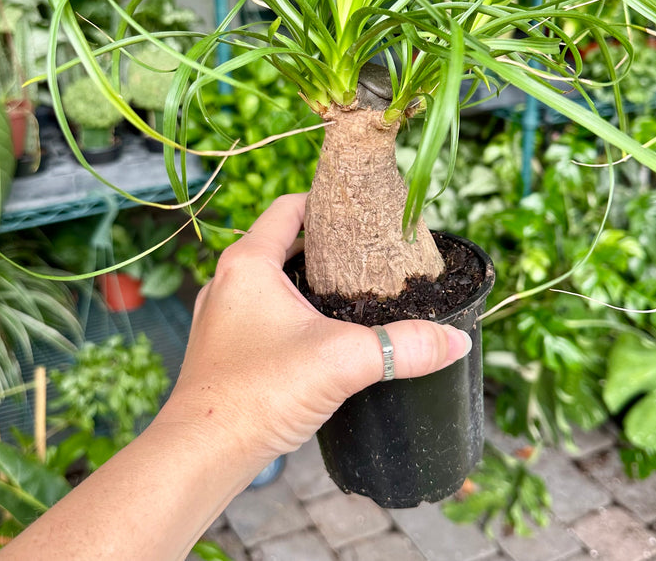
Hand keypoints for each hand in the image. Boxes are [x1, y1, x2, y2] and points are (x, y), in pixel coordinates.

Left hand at [158, 193, 471, 470]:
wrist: (201, 455)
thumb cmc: (258, 394)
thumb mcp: (342, 361)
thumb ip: (403, 347)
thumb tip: (454, 340)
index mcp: (248, 263)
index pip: (289, 207)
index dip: (327, 201)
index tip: (363, 209)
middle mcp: (228, 281)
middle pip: (283, 242)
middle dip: (326, 245)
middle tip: (368, 253)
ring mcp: (222, 315)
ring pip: (272, 280)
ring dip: (308, 280)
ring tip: (352, 291)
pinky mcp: (224, 347)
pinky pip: (262, 311)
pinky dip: (292, 310)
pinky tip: (321, 334)